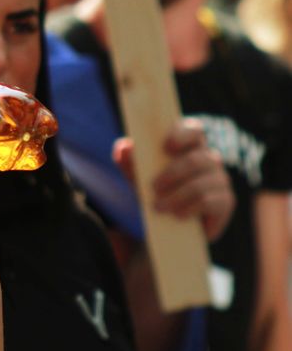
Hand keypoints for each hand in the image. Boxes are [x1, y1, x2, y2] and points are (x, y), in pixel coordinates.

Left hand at [113, 118, 234, 241]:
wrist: (167, 220)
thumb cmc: (152, 187)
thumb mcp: (137, 174)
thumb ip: (128, 159)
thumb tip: (124, 147)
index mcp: (189, 144)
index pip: (194, 130)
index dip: (182, 135)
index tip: (166, 146)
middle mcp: (209, 158)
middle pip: (196, 160)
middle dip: (172, 174)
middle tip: (153, 188)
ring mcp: (220, 179)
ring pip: (200, 184)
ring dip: (177, 197)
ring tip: (158, 207)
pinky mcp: (225, 201)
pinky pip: (210, 202)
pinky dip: (190, 209)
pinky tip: (178, 215)